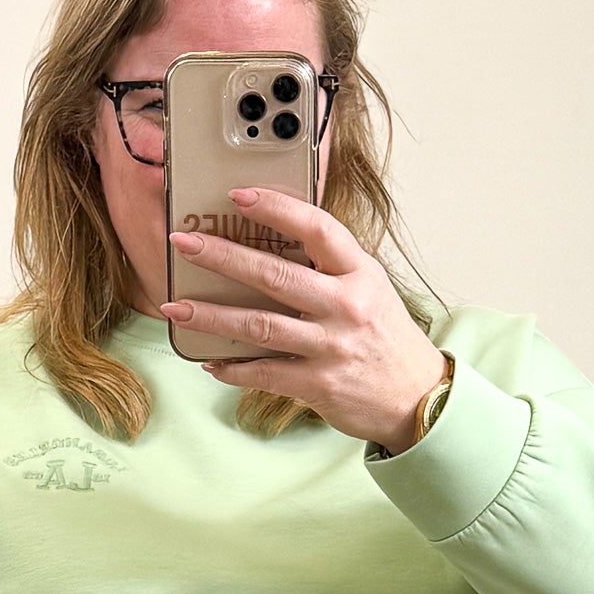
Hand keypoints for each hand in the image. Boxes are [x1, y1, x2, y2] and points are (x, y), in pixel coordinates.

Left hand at [160, 186, 447, 448]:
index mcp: (360, 273)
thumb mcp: (369, 288)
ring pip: (260, 325)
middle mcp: (346, 306)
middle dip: (223, 257)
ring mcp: (331, 347)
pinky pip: (264, 372)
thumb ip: (329, 267)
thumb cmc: (384, 338)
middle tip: (184, 244)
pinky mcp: (319, 384)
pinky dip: (232, 368)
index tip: (238, 196)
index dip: (276, 209)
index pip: (317, 228)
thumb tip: (271, 242)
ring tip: (177, 307)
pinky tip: (209, 360)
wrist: (416, 397)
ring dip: (212, 315)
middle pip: (275, 275)